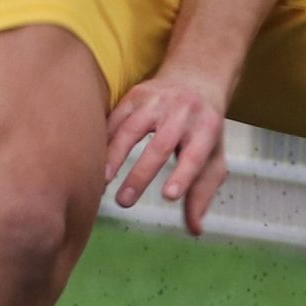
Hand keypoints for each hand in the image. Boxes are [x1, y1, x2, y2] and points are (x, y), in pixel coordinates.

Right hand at [105, 70, 231, 234]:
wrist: (196, 76)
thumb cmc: (204, 128)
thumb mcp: (213, 156)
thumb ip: (202, 192)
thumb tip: (195, 229)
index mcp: (207, 128)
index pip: (196, 155)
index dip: (183, 176)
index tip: (169, 196)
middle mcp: (183, 112)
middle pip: (161, 144)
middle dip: (141, 174)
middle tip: (124, 202)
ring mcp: (157, 100)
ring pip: (132, 128)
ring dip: (115, 155)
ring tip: (103, 181)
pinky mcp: (135, 95)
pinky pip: (114, 118)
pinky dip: (103, 139)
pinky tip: (92, 161)